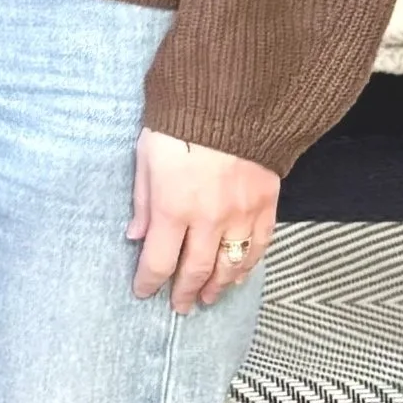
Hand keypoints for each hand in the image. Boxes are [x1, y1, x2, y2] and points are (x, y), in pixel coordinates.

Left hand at [129, 128, 278, 313]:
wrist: (232, 96)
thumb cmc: (180, 122)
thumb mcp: (147, 156)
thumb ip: (144, 201)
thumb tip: (136, 236)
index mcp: (174, 208)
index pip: (159, 262)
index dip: (149, 282)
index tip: (143, 291)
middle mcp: (209, 219)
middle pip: (195, 271)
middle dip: (184, 292)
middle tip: (179, 306)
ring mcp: (242, 214)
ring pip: (230, 265)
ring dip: (217, 285)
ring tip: (208, 297)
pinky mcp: (266, 203)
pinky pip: (259, 245)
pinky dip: (248, 264)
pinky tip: (239, 274)